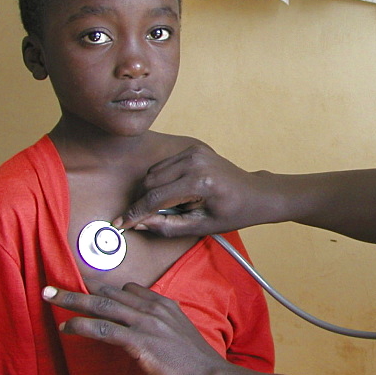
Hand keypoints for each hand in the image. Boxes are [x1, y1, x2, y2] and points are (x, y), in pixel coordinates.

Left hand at [44, 284, 225, 374]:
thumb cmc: (196, 363)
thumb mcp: (180, 335)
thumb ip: (161, 327)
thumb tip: (144, 331)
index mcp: (164, 305)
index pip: (128, 289)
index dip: (103, 290)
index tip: (86, 291)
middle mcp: (153, 309)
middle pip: (109, 294)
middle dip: (79, 289)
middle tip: (54, 289)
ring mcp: (146, 324)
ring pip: (101, 306)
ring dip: (72, 300)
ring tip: (49, 297)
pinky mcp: (139, 342)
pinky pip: (103, 329)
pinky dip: (82, 326)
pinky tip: (66, 327)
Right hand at [115, 139, 274, 236]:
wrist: (255, 193)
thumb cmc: (234, 213)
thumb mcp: (201, 226)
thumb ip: (167, 226)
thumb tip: (138, 223)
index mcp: (200, 182)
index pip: (156, 198)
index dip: (135, 212)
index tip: (120, 222)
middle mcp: (195, 161)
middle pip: (149, 182)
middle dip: (143, 202)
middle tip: (151, 218)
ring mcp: (193, 152)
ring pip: (153, 172)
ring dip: (153, 191)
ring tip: (175, 205)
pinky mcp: (192, 148)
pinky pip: (163, 165)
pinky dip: (162, 181)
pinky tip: (178, 192)